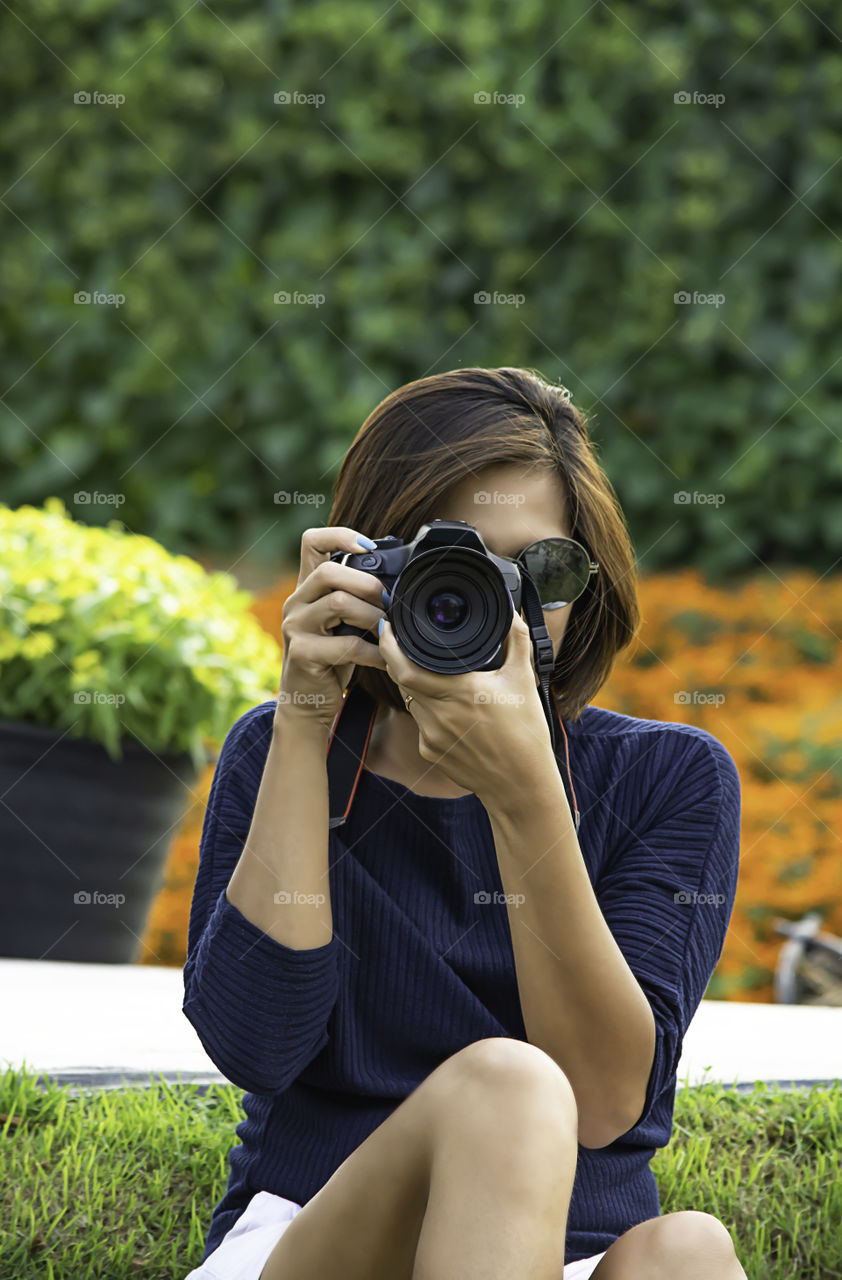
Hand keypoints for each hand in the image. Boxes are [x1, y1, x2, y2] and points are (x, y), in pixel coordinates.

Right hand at [278, 526, 387, 732]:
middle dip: (368, 584)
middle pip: (329, 572)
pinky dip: (374, 652)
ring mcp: (295, 627)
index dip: (340, 535)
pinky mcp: (302, 654)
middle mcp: (295, 602)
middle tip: (390, 602)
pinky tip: (386, 659)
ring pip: (338, 603)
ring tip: (389, 630)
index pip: (312, 542)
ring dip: (373, 616)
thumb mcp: (342, 623)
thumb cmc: (332, 658)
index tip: (370, 548)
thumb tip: (397, 581)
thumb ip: (357, 599)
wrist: (308, 701)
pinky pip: (347, 645)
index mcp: (306, 588)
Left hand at [377, 609, 557, 803]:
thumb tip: (512, 612)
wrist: (520, 785)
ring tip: (427, 670)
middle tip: (401, 640)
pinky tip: (444, 705)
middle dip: (397, 658)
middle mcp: (439, 714)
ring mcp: (430, 736)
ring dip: (412, 682)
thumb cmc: (525, 734)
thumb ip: (517, 641)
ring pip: (409, 699)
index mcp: (460, 692)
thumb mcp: (524, 681)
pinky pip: (419, 721)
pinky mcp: (428, 751)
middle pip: (401, 679)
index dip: (391, 646)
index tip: (390, 628)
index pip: (406, 667)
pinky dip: (425, 707)